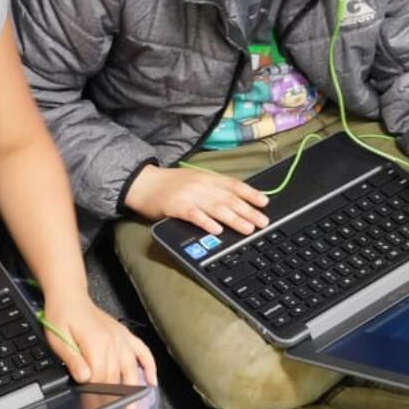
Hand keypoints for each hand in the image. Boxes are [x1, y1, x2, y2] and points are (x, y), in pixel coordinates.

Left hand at [41, 293, 157, 408]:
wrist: (70, 296)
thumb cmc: (61, 317)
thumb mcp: (58, 338)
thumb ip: (72, 358)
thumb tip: (85, 378)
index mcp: (96, 344)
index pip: (99, 379)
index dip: (97, 401)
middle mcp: (113, 342)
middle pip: (115, 378)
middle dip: (112, 403)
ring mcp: (122, 338)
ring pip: (131, 369)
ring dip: (134, 391)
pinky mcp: (125, 335)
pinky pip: (142, 352)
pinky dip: (149, 366)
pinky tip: (152, 382)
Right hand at [125, 164, 268, 235]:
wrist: (143, 182)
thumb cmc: (170, 184)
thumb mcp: (195, 180)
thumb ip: (213, 188)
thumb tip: (237, 200)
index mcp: (207, 178)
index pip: (234, 185)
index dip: (250, 193)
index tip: (265, 202)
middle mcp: (201, 185)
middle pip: (229, 199)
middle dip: (248, 211)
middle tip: (263, 222)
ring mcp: (189, 195)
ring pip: (216, 208)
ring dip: (234, 219)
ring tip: (247, 229)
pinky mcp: (176, 207)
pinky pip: (194, 215)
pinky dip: (206, 222)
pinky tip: (216, 230)